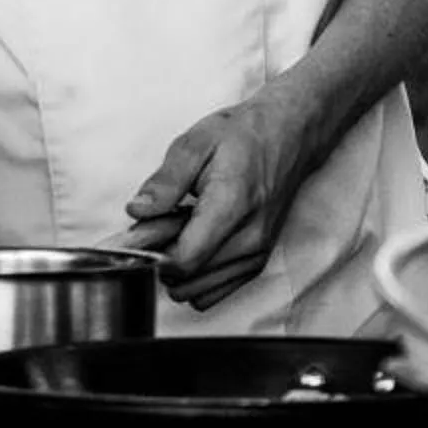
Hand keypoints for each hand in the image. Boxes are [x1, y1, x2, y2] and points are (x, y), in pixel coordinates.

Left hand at [121, 91, 329, 312]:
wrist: (290, 135)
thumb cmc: (243, 134)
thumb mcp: (196, 142)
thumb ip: (166, 180)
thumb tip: (137, 211)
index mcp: (232, 206)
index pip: (183, 261)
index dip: (152, 254)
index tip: (140, 234)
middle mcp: (249, 239)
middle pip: (186, 281)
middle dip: (162, 259)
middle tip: (161, 224)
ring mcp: (256, 255)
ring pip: (197, 293)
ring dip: (179, 270)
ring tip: (182, 230)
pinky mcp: (257, 263)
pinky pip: (213, 293)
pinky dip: (196, 277)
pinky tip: (196, 242)